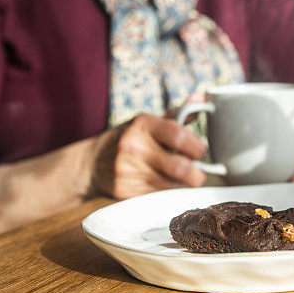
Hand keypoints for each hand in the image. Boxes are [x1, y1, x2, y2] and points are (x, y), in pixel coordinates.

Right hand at [88, 107, 206, 199]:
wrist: (92, 163)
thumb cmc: (129, 139)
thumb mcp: (149, 123)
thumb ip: (178, 113)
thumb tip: (201, 97)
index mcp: (143, 125)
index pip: (179, 136)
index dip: (197, 147)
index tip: (201, 152)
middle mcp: (134, 147)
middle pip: (179, 168)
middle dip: (197, 174)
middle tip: (199, 173)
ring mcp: (128, 170)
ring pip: (172, 185)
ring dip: (182, 184)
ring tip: (178, 177)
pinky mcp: (125, 190)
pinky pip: (158, 195)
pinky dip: (166, 191)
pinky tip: (161, 183)